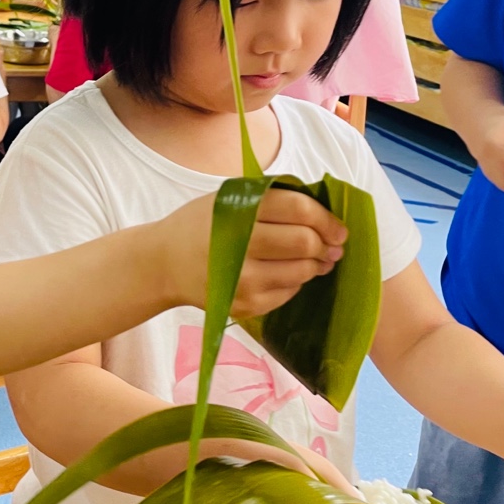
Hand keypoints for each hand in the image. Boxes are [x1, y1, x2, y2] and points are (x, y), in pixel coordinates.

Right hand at [162, 189, 346, 321]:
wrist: (164, 263)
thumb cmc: (202, 224)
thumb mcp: (229, 198)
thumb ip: (272, 199)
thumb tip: (325, 217)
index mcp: (238, 209)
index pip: (298, 210)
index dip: (327, 219)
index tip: (339, 228)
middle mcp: (239, 243)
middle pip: (304, 243)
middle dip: (326, 244)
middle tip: (332, 246)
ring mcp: (241, 279)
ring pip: (301, 272)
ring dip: (315, 265)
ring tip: (314, 259)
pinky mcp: (243, 305)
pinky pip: (288, 294)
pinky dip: (295, 282)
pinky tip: (285, 273)